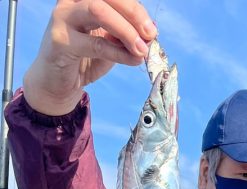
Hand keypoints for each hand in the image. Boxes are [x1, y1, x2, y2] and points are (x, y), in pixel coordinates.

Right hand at [23, 0, 156, 115]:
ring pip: (98, 11)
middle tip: (150, 34)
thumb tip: (149, 34)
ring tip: (141, 48)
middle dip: (133, 13)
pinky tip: (132, 60)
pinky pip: (96, 43)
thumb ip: (125, 36)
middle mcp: (71, 1)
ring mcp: (62, 17)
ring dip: (125, 30)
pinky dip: (117, 52)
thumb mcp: (109, 43)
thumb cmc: (83, 59)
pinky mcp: (60, 41)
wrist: (57, 84)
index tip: (151, 29)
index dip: (135, 8)